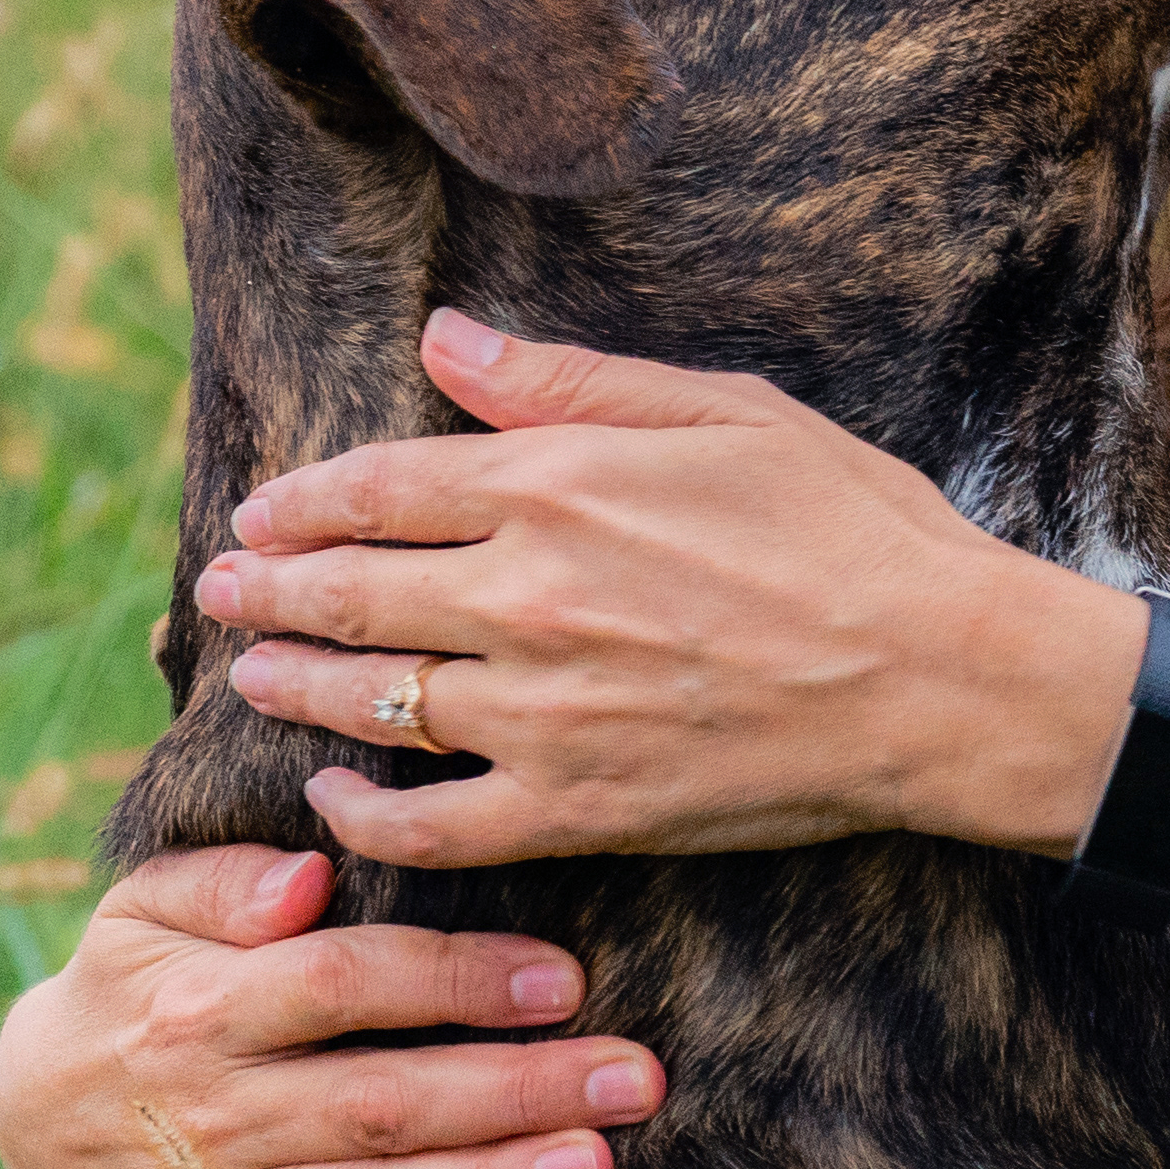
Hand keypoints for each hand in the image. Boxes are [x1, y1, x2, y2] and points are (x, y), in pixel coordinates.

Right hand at [0, 844, 664, 1168]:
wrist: (28, 1122)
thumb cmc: (130, 991)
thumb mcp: (144, 911)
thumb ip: (225, 881)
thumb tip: (310, 874)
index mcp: (201, 1011)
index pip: (342, 986)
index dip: (455, 981)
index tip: (563, 980)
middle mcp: (214, 1115)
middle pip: (379, 1103)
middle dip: (515, 1093)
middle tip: (632, 1080)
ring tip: (594, 1167)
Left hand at [194, 309, 1147, 872]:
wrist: (948, 677)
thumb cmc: (859, 531)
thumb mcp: (727, 414)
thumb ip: (570, 384)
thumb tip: (444, 344)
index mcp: (557, 488)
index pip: (378, 489)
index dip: (302, 503)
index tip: (261, 515)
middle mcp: (528, 597)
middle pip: (349, 594)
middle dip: (266, 591)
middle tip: (221, 592)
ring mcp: (546, 712)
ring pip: (370, 701)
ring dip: (292, 685)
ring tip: (254, 675)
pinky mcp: (581, 806)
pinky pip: (431, 824)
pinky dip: (362, 812)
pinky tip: (334, 790)